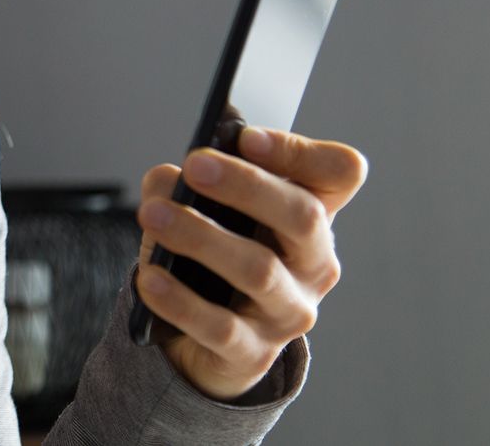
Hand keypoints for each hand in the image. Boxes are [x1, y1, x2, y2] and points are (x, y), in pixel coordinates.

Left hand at [134, 127, 367, 401]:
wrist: (204, 337)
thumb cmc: (213, 256)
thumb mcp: (205, 211)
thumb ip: (186, 186)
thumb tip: (165, 179)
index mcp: (312, 213)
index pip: (340, 172)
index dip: (300, 151)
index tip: (247, 137)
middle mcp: (314, 262)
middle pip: (303, 216)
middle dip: (245, 185)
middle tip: (194, 164)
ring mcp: (290, 311)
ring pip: (258, 270)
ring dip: (200, 236)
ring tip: (152, 214)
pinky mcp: (256, 352)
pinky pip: (221, 326)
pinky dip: (180, 300)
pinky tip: (149, 278)